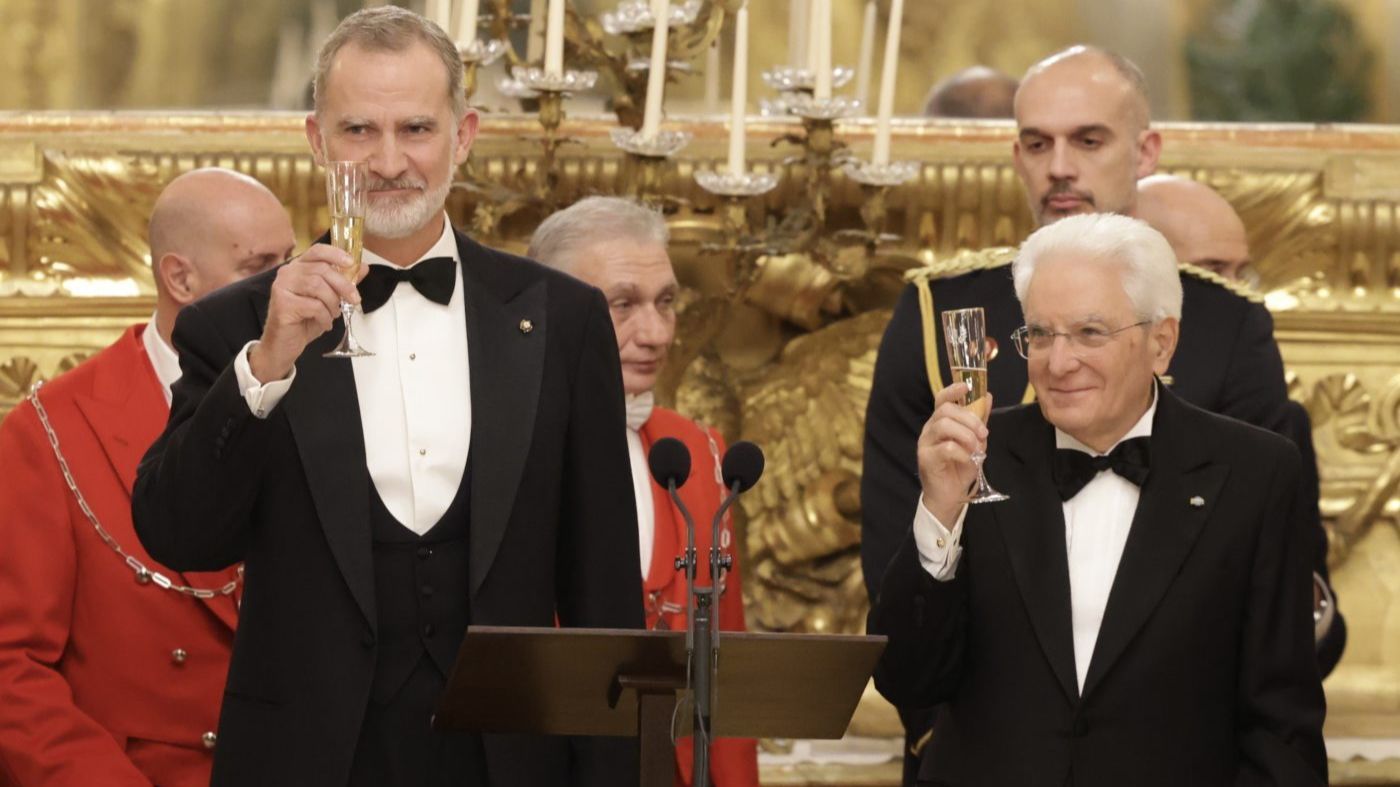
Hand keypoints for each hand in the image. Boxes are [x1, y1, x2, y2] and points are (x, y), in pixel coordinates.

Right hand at [249, 244, 362, 381]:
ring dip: (332, 303)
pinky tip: (324, 324)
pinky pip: (313, 305)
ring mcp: (282, 287)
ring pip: (317, 286)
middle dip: (343, 285)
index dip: (335, 254)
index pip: (317, 251)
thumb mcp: (328, 300)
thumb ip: (343, 283)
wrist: (284, 345)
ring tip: (333, 315)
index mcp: (298, 268)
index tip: (351, 263)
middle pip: (321, 269)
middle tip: (354, 300)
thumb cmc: (305, 320)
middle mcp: (287, 273)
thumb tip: (364, 268)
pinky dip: (325, 317)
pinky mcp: (282, 304)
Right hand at [917, 382, 992, 523]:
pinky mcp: (926, 458)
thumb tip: (988, 397)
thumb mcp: (975, 441)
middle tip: (984, 433)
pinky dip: (962, 452)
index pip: (941, 399)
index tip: (966, 387)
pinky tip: (968, 460)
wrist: (950, 495)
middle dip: (969, 419)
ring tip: (977, 448)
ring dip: (966, 435)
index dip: (952, 390)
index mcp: (940, 422)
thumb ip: (979, 420)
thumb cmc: (960, 467)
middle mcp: (930, 429)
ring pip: (944, 426)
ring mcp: (925, 443)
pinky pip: (946, 447)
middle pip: (945, 411)